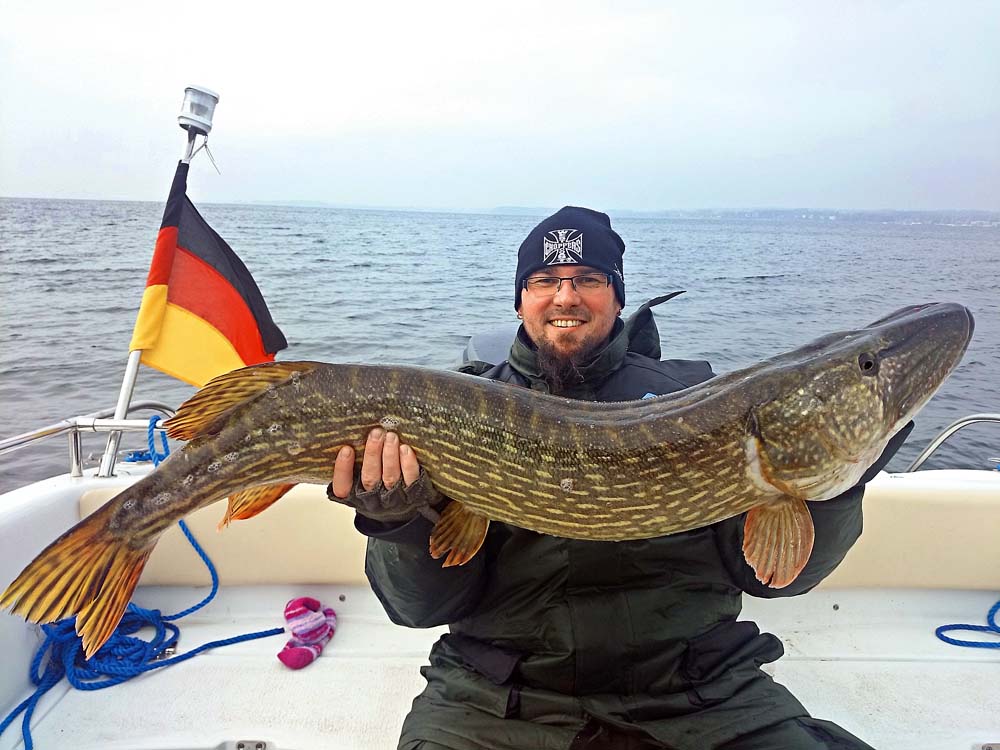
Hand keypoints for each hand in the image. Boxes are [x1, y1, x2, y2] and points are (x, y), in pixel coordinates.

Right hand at [328, 428, 442, 522]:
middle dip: (372, 454)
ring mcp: (394, 498)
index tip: (346, 449)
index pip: (343, 487)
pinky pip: (411, 479)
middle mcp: (373, 500)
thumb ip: (355, 466)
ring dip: (390, 455)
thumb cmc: (378, 491)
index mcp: (355, 497)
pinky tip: (405, 449)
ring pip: (390, 477)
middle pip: (370, 478)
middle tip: (375, 434)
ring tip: (390, 437)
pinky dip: (408, 464)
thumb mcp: (360, 483)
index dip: (342, 469)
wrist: (403, 513)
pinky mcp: (413, 494)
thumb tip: (353, 439)